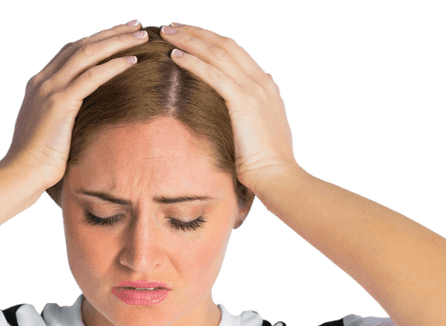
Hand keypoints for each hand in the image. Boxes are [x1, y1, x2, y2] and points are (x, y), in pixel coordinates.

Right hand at [2, 21, 146, 192]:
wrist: (20, 176)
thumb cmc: (37, 165)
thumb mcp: (49, 133)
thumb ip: (62, 119)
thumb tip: (80, 123)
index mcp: (39, 85)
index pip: (71, 52)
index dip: (96, 41)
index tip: (119, 35)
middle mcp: (43, 80)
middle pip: (81, 45)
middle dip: (111, 32)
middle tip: (136, 24)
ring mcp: (49, 89)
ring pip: (88, 53)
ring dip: (117, 42)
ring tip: (141, 36)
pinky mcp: (59, 103)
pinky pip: (92, 77)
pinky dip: (113, 66)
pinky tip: (132, 62)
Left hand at [160, 23, 299, 194]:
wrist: (278, 177)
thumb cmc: (265, 167)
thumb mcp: (258, 134)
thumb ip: (247, 118)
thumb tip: (231, 120)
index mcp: (266, 86)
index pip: (235, 53)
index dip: (210, 41)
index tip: (189, 36)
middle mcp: (262, 81)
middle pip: (225, 45)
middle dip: (197, 32)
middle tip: (172, 26)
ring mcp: (255, 88)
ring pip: (217, 53)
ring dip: (190, 40)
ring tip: (167, 34)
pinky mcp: (243, 101)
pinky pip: (213, 73)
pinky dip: (193, 62)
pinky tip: (175, 57)